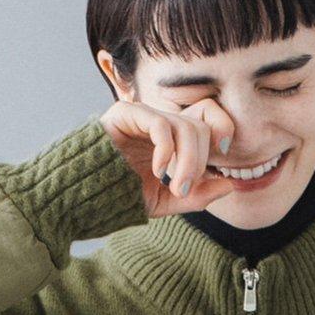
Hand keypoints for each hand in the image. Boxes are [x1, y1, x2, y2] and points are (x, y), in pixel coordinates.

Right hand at [99, 99, 238, 217]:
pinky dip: (166, 150)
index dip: (222, 128)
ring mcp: (144, 115)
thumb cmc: (121, 195)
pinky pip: (161, 124)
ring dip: (187, 162)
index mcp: (173, 138)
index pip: (207, 117)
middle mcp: (161, 122)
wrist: (84, 195)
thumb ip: (197, 195)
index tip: (225, 153)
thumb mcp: (166, 201)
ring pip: (185, 126)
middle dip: (200, 162)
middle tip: (183, 190)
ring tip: (174, 187)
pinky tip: (157, 170)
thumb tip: (230, 184)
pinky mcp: (126, 113)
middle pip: (200, 126)